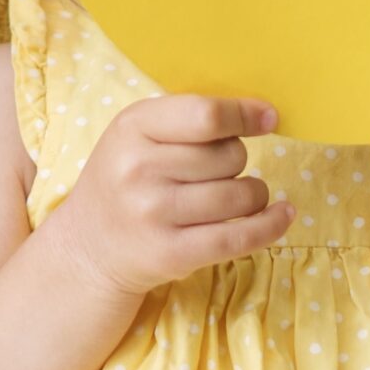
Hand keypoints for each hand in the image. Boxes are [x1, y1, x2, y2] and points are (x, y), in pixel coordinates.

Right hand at [42, 95, 294, 298]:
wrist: (87, 245)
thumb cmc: (125, 178)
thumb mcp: (138, 133)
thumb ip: (189, 118)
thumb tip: (266, 115)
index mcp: (132, 127)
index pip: (206, 116)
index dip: (244, 115)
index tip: (269, 119)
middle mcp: (139, 169)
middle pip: (230, 155)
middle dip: (237, 159)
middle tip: (215, 170)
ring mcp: (154, 214)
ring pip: (242, 195)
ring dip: (253, 194)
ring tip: (234, 196)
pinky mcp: (171, 254)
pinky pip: (240, 238)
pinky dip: (271, 225)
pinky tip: (282, 214)